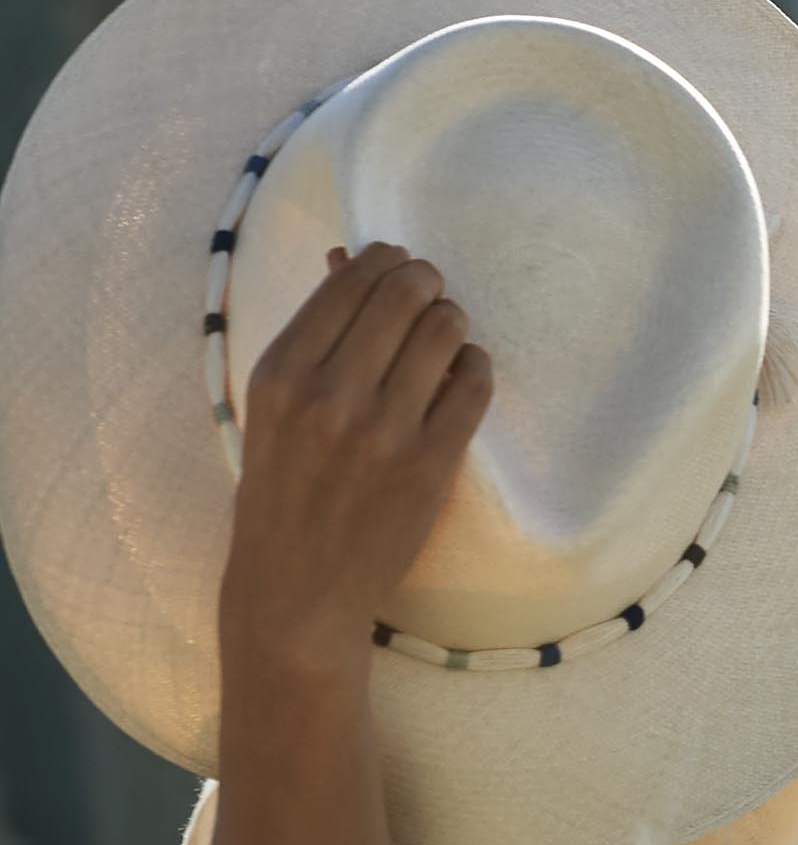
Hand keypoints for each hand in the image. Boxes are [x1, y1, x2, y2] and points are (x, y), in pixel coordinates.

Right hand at [219, 244, 493, 672]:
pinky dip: (474, 366)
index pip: (348, 285)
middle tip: (430, 290)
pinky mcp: (430, 462)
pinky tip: (462, 373)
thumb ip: (314, 335)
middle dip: (425, 281)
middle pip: (404, 296)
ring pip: (445, 330)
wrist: (296, 587)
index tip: (399, 262)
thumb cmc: (282, 490)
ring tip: (445, 333)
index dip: (384, 261)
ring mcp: (383, 430)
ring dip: (452, 321)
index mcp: (279, 374)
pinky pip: (474, 383)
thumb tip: (352, 257)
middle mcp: (328, 394)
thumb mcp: (275, 407)